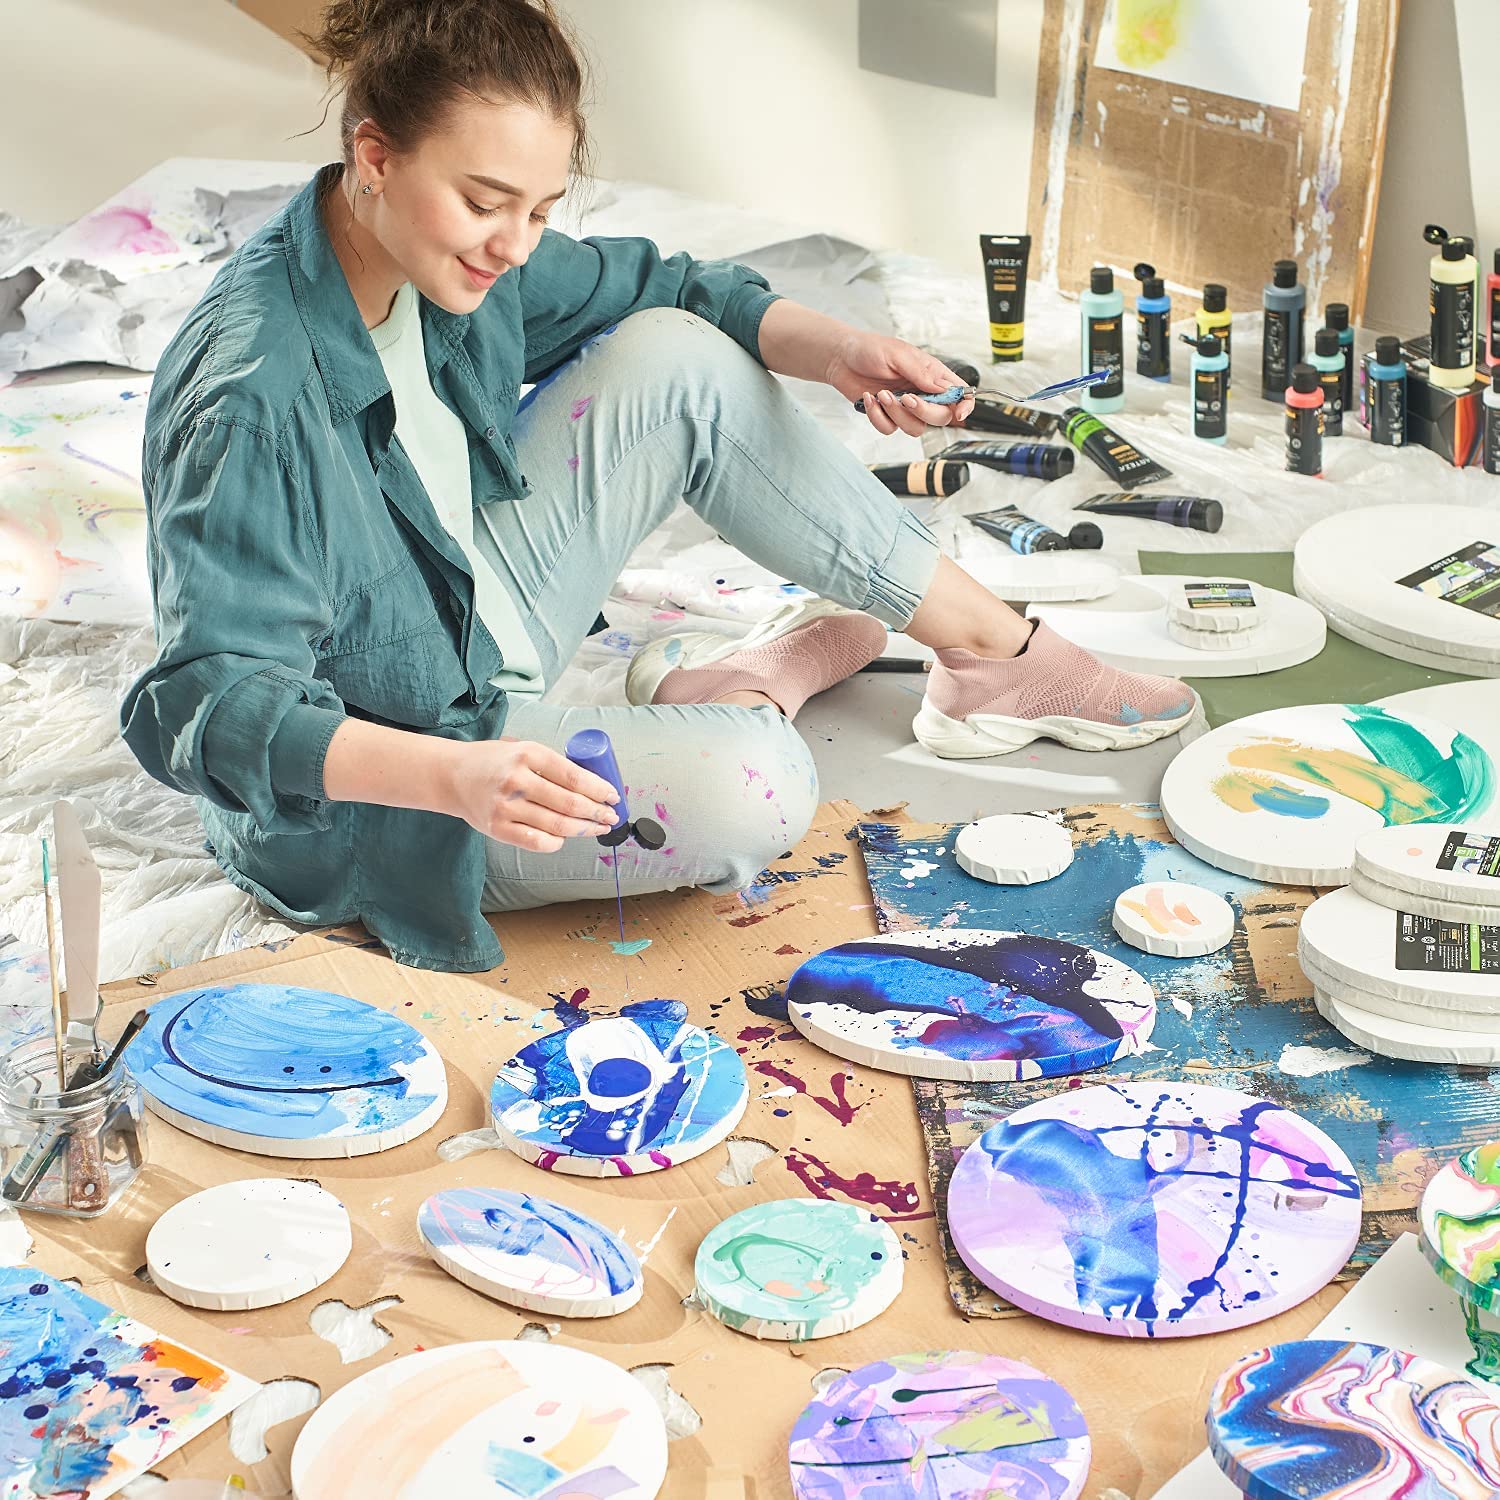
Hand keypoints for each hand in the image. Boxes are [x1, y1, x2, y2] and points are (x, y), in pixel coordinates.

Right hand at [445, 738, 619, 851]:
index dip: (599, 789)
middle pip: (569, 803)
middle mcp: (516, 780)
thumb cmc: (493, 762)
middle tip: (611, 816)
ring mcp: (506, 806)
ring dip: (584, 829)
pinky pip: (537, 841)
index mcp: (527, 754)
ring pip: (557, 825)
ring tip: (597, 827)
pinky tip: (565, 836)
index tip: (613, 796)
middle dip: (597, 812)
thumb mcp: (522, 749)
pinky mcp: (497, 828)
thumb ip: (551, 765)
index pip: (573, 776)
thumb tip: (593, 784)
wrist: (451, 776)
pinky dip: (556, 841)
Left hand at [826, 330, 974, 436]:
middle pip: (940, 417)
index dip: (965, 406)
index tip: (960, 414)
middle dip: (924, 412)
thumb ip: (921, 373)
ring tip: (881, 394)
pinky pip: (890, 429)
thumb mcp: (898, 355)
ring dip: (897, 414)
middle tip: (906, 398)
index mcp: (932, 374)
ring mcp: (904, 407)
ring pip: (915, 428)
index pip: (959, 393)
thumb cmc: (870, 349)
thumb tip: (944, 388)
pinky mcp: (887, 415)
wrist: (841, 357)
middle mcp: (922, 392)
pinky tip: (869, 399)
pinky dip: (877, 417)